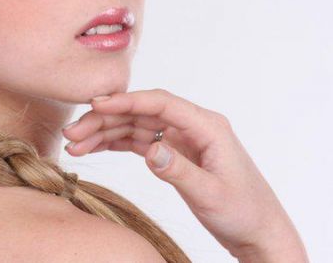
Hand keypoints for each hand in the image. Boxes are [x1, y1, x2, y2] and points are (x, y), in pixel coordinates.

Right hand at [62, 89, 308, 260]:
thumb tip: (149, 151)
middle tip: (73, 134)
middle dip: (106, 120)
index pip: (161, 103)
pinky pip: (141, 142)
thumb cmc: (244, 212)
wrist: (259, 231)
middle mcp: (193, 127)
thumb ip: (179, 171)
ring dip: (106, 132)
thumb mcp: (211, 195)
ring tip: (75, 144)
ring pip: (137, 126)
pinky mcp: (176, 153)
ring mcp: (183, 139)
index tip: (95, 106)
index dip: (126, 101)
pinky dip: (117, 144)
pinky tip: (95, 148)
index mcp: (207, 126)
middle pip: (142, 113)